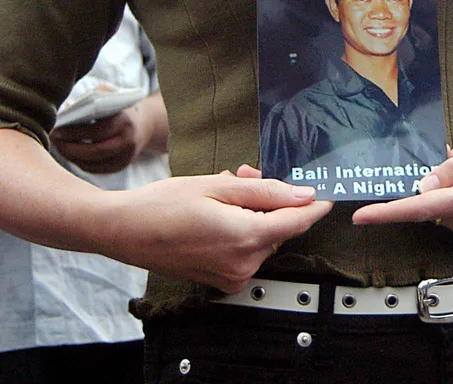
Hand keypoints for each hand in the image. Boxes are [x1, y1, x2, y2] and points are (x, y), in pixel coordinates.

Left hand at [51, 93, 167, 173]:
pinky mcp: (121, 166)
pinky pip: (96, 169)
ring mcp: (126, 156)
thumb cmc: (118, 106)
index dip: (74, 132)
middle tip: (54, 141)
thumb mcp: (109, 95)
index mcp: (125, 120)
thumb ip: (90, 99)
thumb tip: (65, 111)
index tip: (56, 130)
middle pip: (95, 151)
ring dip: (72, 157)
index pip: (98, 130)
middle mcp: (128, 141)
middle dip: (70, 148)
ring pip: (94, 163)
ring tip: (58, 147)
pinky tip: (69, 154)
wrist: (144, 124)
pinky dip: (80, 163)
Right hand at [99, 174, 332, 291]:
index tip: (328, 189)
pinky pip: (245, 250)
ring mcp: (231, 276)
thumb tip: (303, 194)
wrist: (123, 231)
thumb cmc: (164, 204)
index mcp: (245, 239)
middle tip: (244, 173)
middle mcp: (243, 264)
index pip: (297, 222)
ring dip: (252, 211)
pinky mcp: (220, 280)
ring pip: (261, 236)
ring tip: (223, 188)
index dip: (314, 203)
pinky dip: (239, 228)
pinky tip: (217, 210)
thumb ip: (265, 191)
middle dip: (269, 198)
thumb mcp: (217, 186)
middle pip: (277, 227)